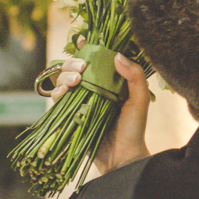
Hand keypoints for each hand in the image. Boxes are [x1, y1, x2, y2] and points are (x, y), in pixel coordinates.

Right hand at [50, 51, 150, 172]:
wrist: (122, 158)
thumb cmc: (134, 128)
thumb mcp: (140, 100)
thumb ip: (134, 77)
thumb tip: (117, 56)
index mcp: (110, 83)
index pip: (96, 60)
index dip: (87, 49)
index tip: (83, 40)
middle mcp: (93, 89)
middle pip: (75, 68)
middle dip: (73, 63)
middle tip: (81, 68)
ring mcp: (80, 102)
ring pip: (63, 81)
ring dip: (65, 76)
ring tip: (75, 81)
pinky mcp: (69, 115)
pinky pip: (58, 100)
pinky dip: (58, 92)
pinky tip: (65, 92)